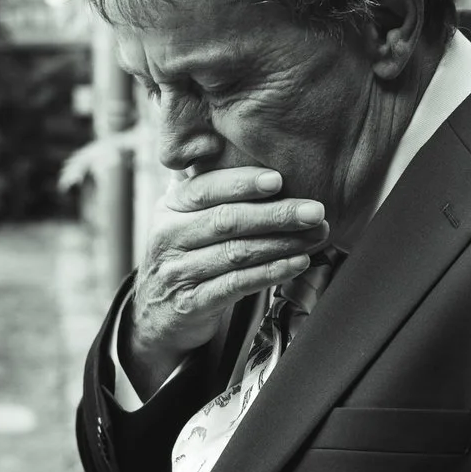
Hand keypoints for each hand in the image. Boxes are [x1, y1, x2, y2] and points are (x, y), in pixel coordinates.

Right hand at [122, 167, 328, 391]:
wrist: (155, 315)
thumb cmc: (185, 257)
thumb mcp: (184, 220)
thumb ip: (210, 192)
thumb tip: (251, 157)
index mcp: (169, 209)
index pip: (205, 188)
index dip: (242, 183)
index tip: (279, 179)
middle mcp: (169, 238)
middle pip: (227, 220)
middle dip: (276, 214)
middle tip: (315, 211)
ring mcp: (178, 272)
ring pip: (236, 252)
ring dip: (282, 243)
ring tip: (315, 235)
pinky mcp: (192, 304)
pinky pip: (237, 284)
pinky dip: (271, 272)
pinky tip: (297, 263)